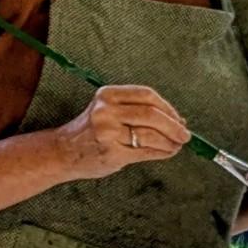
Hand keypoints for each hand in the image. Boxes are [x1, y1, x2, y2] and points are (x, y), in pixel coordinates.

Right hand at [61, 84, 192, 177]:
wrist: (62, 152)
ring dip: (170, 142)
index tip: (179, 118)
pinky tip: (167, 152)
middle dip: (174, 126)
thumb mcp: (108, 111)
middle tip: (185, 135)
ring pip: (151, 135)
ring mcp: (108, 132)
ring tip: (176, 145)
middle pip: (152, 115)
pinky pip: (146, 152)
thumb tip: (178, 120)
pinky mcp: (112, 152)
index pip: (146, 95)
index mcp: (107, 95)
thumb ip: (137, 111)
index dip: (168, 107)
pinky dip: (162, 152)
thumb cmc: (90, 132)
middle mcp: (106, 111)